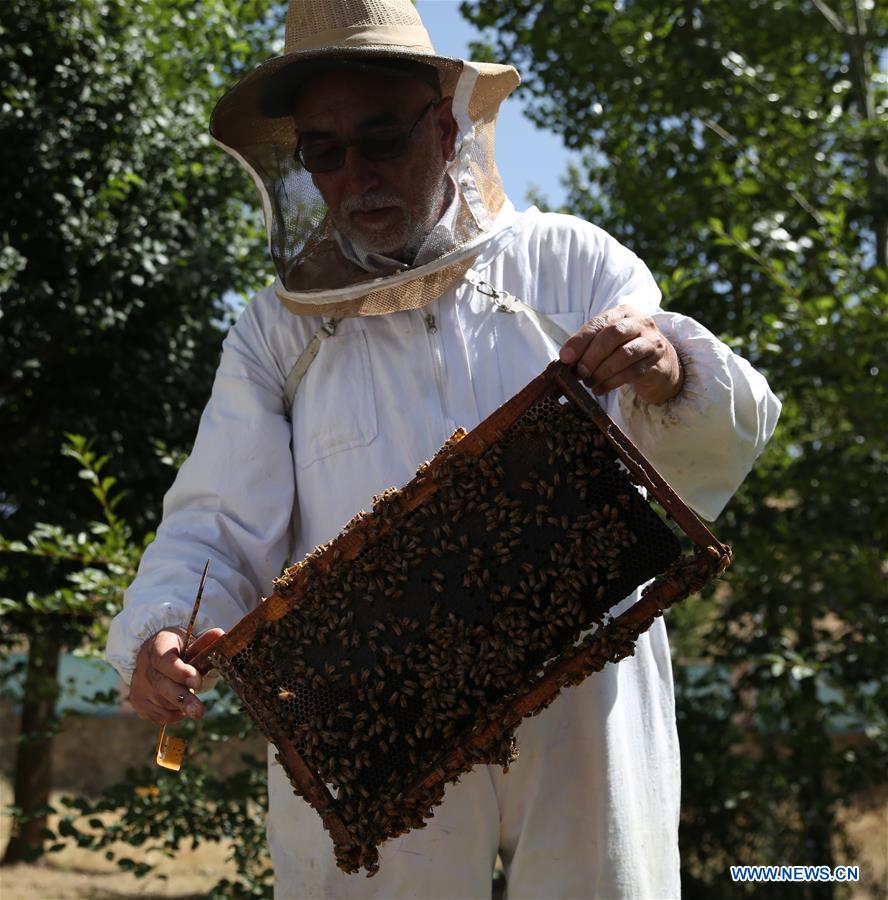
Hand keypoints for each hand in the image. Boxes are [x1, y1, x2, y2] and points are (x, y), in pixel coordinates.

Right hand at [128, 627, 224, 723]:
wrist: (156, 656)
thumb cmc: (178, 649)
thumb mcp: (190, 641)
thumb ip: (204, 642)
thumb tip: (220, 634)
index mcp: (156, 646)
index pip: (163, 660)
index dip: (179, 672)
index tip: (196, 681)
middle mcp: (143, 666)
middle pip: (161, 685)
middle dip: (182, 699)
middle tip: (199, 711)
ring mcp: (138, 686)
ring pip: (161, 702)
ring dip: (181, 705)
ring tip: (194, 702)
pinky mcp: (138, 702)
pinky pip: (158, 715)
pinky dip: (174, 714)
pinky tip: (183, 707)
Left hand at [559, 305, 683, 404]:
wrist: (660, 363)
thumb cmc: (626, 349)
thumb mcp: (608, 341)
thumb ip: (588, 345)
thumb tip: (566, 359)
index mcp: (623, 312)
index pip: (599, 323)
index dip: (580, 340)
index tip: (565, 357)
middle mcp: (640, 323)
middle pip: (613, 335)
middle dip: (592, 356)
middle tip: (579, 372)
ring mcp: (651, 342)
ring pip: (624, 354)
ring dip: (601, 371)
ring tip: (588, 383)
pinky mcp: (656, 363)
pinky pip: (631, 373)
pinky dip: (611, 383)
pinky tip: (599, 389)